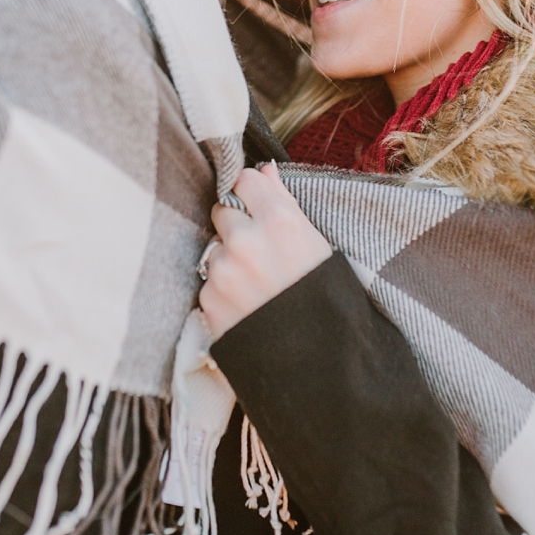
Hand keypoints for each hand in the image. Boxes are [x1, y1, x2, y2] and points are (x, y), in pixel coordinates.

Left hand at [199, 162, 332, 338]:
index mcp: (280, 222)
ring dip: (228, 261)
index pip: (244, 180)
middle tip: (260, 253)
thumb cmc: (325, 300)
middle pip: (223, 211)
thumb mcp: (316, 245)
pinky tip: (247, 306)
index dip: (252, 193)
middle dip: (237, 226)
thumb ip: (285, 202)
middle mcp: (246, 242)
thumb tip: (264, 170)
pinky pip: (209, 283)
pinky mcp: (208, 301)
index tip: (257, 205)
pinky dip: (222, 292)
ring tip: (257, 286)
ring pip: (214, 249)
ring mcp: (223, 272)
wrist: (320, 364)